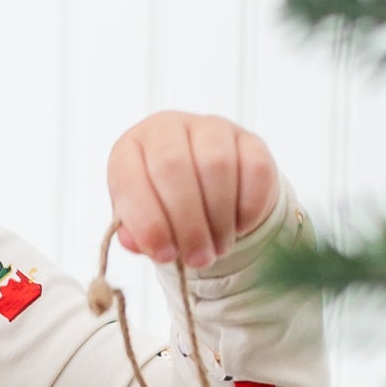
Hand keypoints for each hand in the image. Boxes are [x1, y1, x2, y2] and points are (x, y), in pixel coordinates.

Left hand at [108, 110, 282, 268]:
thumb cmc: (164, 207)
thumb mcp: (142, 221)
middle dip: (187, 223)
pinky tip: (240, 226)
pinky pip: (255, 169)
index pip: (131, 180)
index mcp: (130, 149)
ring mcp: (211, 128)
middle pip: (174, 168)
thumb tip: (137, 243)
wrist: (207, 191)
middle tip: (197, 258)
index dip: (148, 222)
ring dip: (219, 218)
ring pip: (217, 165)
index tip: (165, 255)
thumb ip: (136, 234)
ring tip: (218, 247)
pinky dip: (248, 207)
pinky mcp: (249, 139)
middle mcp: (167, 128)